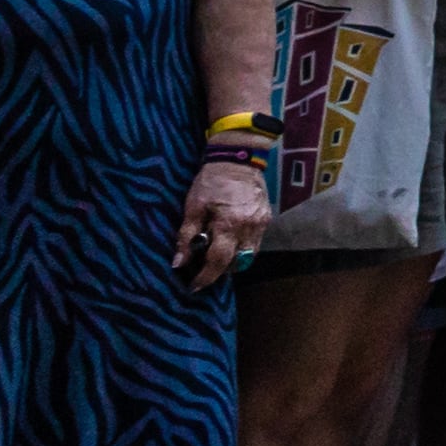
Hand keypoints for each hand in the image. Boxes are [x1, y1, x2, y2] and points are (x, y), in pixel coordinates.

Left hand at [177, 155, 268, 289]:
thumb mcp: (193, 207)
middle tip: (204, 270)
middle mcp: (250, 228)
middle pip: (237, 264)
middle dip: (220, 271)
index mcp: (230, 225)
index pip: (218, 261)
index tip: (194, 286)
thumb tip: (178, 263)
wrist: (238, 159)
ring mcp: (261, 224)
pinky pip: (255, 243)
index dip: (206, 277)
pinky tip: (230, 240)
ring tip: (217, 255)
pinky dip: (241, 247)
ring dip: (233, 261)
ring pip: (249, 255)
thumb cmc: (211, 181)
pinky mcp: (267, 219)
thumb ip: (187, 236)